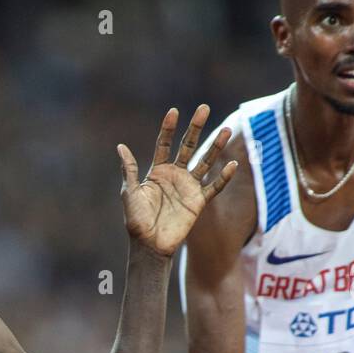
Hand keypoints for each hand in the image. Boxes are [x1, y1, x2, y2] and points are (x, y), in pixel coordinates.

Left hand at [117, 105, 236, 257]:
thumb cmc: (136, 220)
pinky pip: (214, 187)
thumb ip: (129, 170)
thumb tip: (120, 146)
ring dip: (216, 147)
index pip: (165, 144)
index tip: (174, 112)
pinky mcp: (198, 202)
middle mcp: (175, 175)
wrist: (149, 244)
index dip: (169, 129)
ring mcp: (188, 187)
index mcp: (158, 171)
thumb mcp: (130, 193)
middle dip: (196, 128)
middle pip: (188, 146)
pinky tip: (233, 164)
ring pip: (205, 162)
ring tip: (226, 130)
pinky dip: (223, 177)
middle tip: (204, 108)